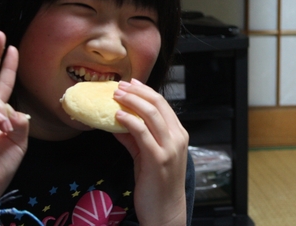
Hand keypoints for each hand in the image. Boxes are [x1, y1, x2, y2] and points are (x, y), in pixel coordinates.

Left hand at [113, 79, 188, 225]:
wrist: (165, 211)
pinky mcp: (158, 158)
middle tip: (120, 85)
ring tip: (116, 95)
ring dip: (132, 101)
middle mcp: (177, 138)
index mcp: (179, 134)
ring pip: (152, 114)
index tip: (131, 83)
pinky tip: (118, 116)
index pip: (163, 105)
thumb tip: (117, 122)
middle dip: (138, 92)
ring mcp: (169, 148)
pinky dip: (130, 120)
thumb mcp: (147, 156)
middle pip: (158, 105)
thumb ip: (135, 138)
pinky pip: (142, 133)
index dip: (146, 91)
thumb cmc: (157, 185)